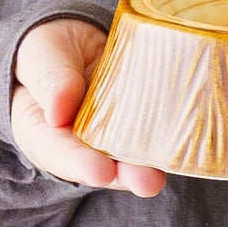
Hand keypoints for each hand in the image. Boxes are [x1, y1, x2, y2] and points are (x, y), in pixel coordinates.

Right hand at [10, 18, 166, 195]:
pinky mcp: (141, 127)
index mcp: (42, 131)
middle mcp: (79, 145)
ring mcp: (112, 140)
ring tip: (159, 178)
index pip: (57, 151)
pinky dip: (169, 144)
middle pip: (99, 166)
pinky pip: (154, 137)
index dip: (79, 164)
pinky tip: (186, 149)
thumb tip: (57, 111)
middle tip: (145, 182)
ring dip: (147, 169)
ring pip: (129, 159)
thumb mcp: (42, 54)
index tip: (99, 172)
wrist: (78, 44)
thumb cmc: (50, 51)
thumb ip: (50, 79)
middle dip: (124, 176)